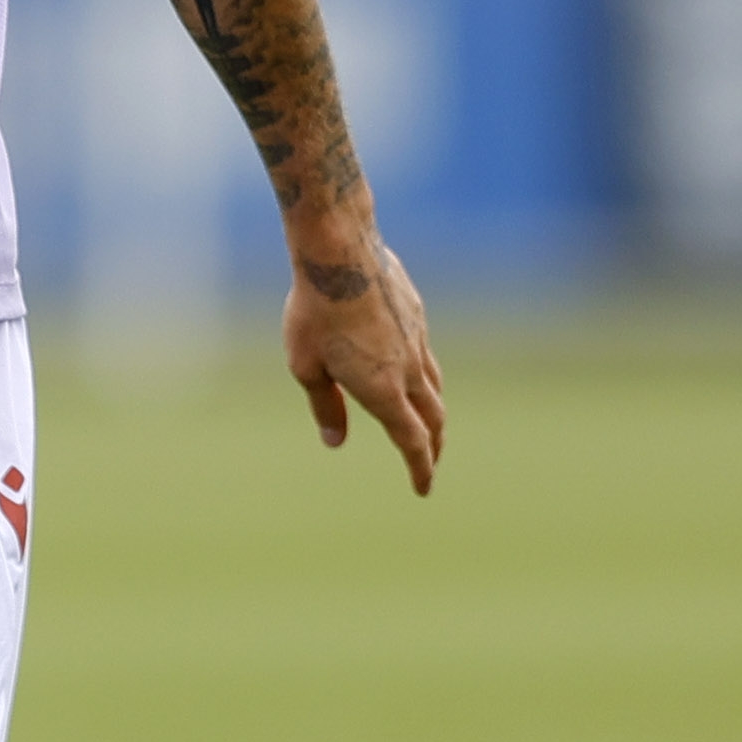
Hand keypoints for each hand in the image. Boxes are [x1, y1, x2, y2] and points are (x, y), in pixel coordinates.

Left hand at [288, 224, 442, 492]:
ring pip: (435, 385)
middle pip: (433, 418)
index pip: (411, 441)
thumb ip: (326, 406)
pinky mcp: (417, 314)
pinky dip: (423, 374)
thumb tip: (335, 442)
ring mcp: (417, 339)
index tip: (423, 488)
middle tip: (429, 462)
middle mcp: (408, 368)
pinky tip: (409, 367)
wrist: (340, 253)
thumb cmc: (313, 311)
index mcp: (383, 390)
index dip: (420, 468)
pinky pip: (426, 353)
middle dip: (434, 446)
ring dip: (433, 411)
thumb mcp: (306, 367)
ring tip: (426, 421)